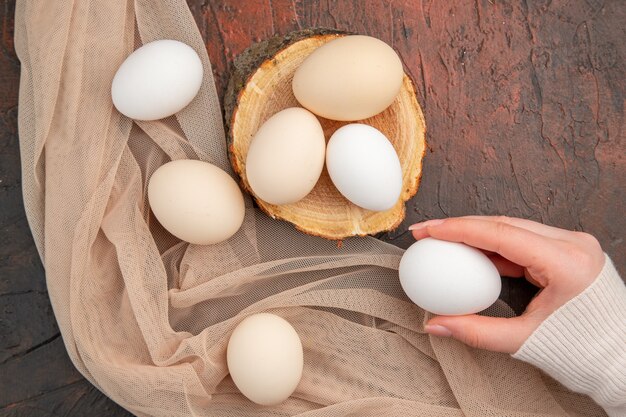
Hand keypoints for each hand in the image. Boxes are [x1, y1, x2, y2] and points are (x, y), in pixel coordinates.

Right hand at [409, 216, 605, 353]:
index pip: (500, 233)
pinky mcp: (569, 253)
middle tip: (428, 232)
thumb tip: (435, 324)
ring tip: (444, 241)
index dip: (458, 228)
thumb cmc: (583, 351)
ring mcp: (573, 246)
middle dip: (462, 225)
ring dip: (477, 233)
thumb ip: (476, 331)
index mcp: (566, 262)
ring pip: (514, 228)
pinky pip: (524, 241)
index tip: (428, 230)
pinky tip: (472, 255)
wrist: (619, 360)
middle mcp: (572, 244)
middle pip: (505, 223)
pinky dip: (495, 247)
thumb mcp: (524, 340)